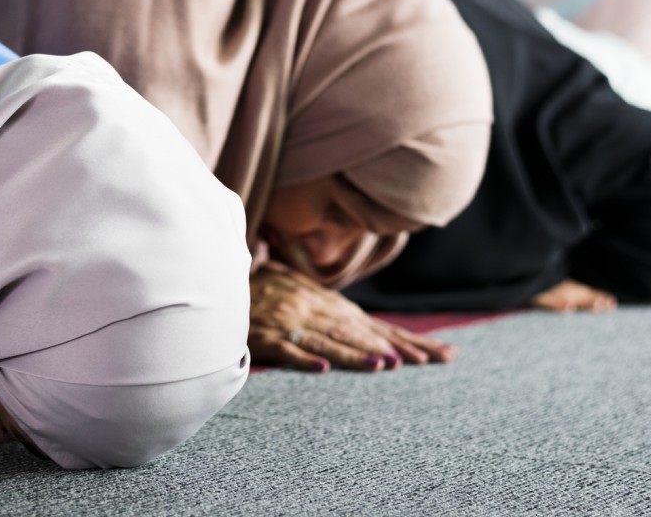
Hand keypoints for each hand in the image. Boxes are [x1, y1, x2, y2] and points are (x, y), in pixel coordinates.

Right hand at [248, 266, 457, 372]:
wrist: (217, 282)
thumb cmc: (258, 289)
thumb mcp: (295, 286)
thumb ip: (323, 302)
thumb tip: (355, 316)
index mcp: (322, 301)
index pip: (369, 323)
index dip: (400, 337)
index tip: (433, 353)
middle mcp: (311, 310)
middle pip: (357, 332)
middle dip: (392, 346)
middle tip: (424, 361)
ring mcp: (287, 323)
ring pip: (326, 340)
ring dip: (355, 354)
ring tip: (384, 365)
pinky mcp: (262, 336)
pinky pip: (285, 349)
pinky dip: (303, 358)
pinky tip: (322, 369)